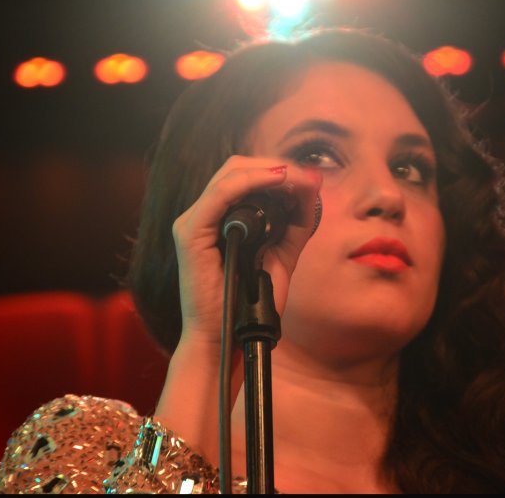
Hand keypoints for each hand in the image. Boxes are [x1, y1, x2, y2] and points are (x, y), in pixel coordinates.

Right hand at [171, 155, 321, 347]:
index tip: (311, 177)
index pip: (247, 176)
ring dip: (269, 170)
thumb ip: (297, 220)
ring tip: (297, 177)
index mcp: (222, 217)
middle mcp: (205, 214)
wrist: (227, 337)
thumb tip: (313, 183)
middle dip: (277, 166)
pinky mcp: (190, 232)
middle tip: (307, 175)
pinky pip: (220, 195)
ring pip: (230, 174)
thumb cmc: (250, 301)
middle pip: (237, 168)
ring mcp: (194, 221)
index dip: (279, 170)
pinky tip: (276, 180)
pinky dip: (251, 182)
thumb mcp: (283, 252)